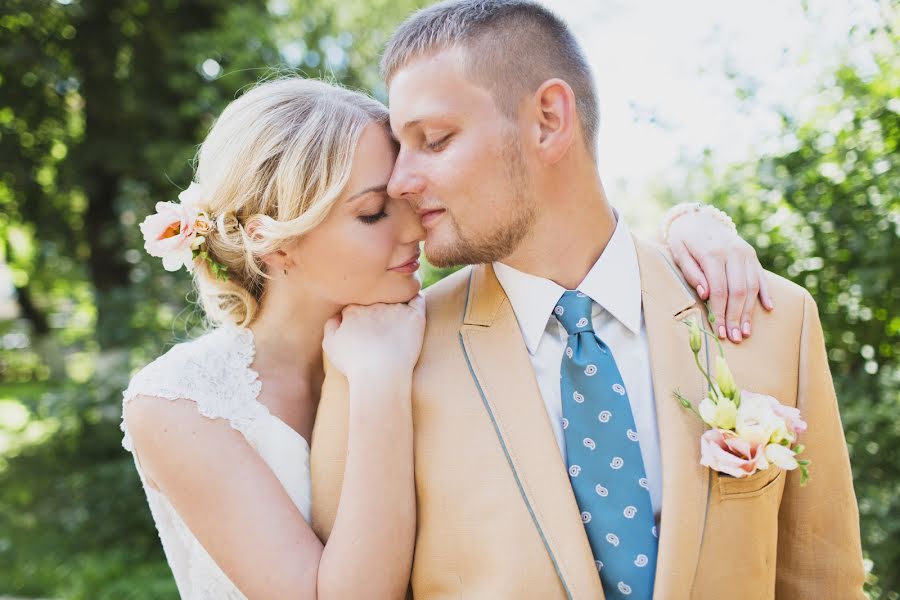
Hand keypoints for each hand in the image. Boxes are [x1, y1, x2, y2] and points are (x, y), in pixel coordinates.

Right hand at [323, 294, 425, 380]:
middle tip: (382, 327)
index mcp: (353, 310)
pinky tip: (413, 309)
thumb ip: (331, 325)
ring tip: (398, 321)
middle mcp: (373, 304)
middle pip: (377, 299)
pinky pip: (417, 298)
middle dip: (378, 309)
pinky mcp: (414, 316)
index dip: (360, 316)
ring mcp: (395, 309)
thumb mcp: (330, 346)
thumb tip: (339, 315)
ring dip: (396, 304)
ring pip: (396, 297)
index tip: (365, 329)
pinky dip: (415, 299)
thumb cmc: (354, 364)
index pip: (358, 305)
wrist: (380, 375)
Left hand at [667, 211, 773, 342]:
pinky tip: (768, 309)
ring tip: (745, 331)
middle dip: (736, 317)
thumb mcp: (679, 252)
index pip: (720, 290)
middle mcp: (733, 253)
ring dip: (749, 311)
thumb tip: (705, 294)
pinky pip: (761, 276)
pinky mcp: (752, 255)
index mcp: (713, 253)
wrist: (698, 218)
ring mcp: (745, 253)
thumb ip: (691, 272)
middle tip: (734, 338)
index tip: (719, 331)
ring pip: (752, 286)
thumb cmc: (685, 239)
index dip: (720, 313)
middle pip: (738, 291)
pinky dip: (766, 293)